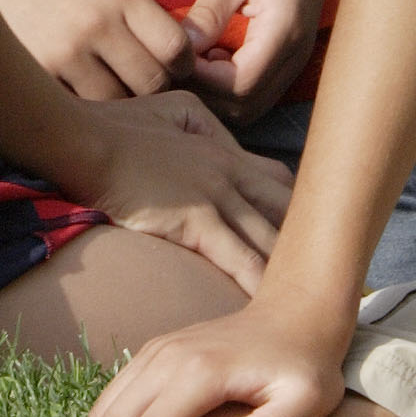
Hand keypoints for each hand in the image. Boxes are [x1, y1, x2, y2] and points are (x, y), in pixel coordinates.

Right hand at [0, 0, 190, 98]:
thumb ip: (140, 18)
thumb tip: (183, 65)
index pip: (177, 48)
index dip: (180, 67)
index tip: (169, 71)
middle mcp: (97, 21)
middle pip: (151, 82)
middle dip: (151, 92)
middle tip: (138, 91)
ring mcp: (65, 50)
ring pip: (117, 104)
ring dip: (119, 109)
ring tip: (110, 100)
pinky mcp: (37, 72)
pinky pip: (79, 109)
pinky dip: (84, 112)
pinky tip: (78, 102)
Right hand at [61, 92, 291, 290]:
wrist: (86, 141)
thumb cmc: (118, 125)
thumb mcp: (173, 110)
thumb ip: (203, 127)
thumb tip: (212, 144)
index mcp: (225, 151)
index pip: (282, 181)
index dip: (298, 209)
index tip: (309, 235)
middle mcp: (230, 174)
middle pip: (289, 211)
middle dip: (311, 240)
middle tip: (329, 272)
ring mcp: (216, 196)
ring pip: (270, 238)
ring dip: (294, 268)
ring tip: (314, 297)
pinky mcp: (196, 221)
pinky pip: (239, 258)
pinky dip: (259, 282)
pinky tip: (274, 306)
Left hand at [178, 0, 345, 106]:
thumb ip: (208, 14)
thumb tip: (179, 51)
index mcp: (283, 34)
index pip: (239, 86)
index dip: (201, 80)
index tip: (171, 56)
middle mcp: (295, 55)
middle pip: (246, 105)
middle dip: (205, 93)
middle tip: (171, 64)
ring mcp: (296, 57)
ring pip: (252, 102)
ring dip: (217, 92)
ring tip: (189, 59)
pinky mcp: (290, 53)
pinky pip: (259, 87)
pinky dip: (230, 84)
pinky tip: (209, 55)